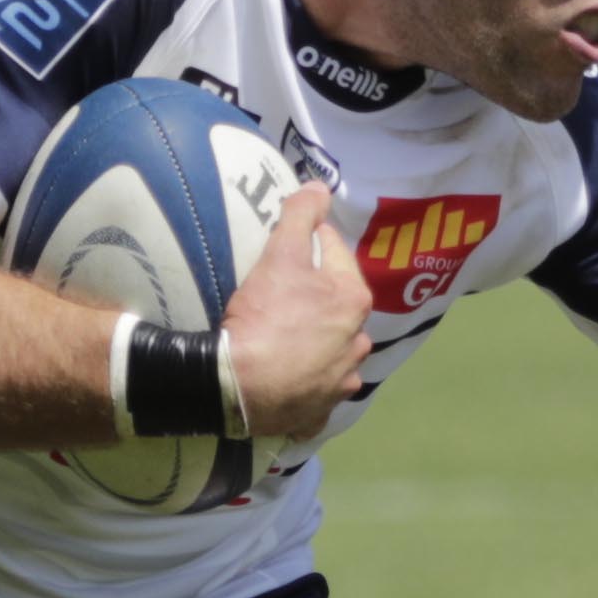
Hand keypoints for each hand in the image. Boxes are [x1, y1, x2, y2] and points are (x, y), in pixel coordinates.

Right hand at [220, 182, 374, 440]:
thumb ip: (301, 215)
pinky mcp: (321, 411)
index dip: (306, 242)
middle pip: (335, 303)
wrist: (238, 387)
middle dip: (315, 294)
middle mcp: (358, 341)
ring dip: (317, 341)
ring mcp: (342, 380)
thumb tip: (320, 186)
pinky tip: (288, 379)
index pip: (333, 251)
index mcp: (354, 299)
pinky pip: (318, 390)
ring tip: (285, 337)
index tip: (282, 247)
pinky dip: (307, 383)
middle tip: (278, 293)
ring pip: (333, 349)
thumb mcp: (279, 255)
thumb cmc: (264, 315)